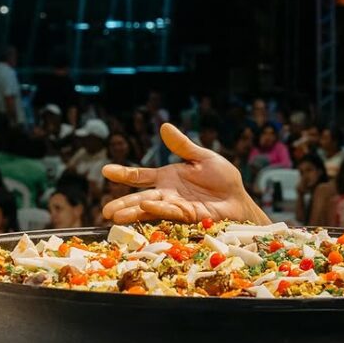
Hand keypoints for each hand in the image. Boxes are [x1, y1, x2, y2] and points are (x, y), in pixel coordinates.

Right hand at [102, 123, 269, 224]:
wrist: (238, 198)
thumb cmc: (223, 178)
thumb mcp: (202, 157)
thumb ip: (182, 146)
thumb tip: (164, 126)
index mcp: (168, 178)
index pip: (141, 176)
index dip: (123, 174)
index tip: (105, 171)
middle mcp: (168, 194)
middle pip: (140, 198)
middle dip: (123, 204)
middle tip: (105, 210)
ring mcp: (176, 206)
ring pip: (150, 209)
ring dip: (132, 212)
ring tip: (114, 216)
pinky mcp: (188, 216)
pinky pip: (170, 212)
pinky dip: (157, 209)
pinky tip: (144, 207)